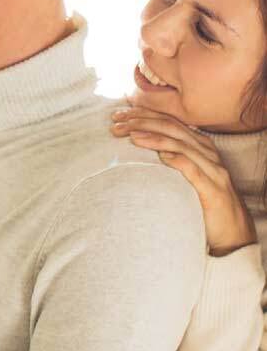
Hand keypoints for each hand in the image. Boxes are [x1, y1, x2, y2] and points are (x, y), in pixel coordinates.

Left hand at [111, 105, 256, 255]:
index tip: (119, 114)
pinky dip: (176, 160)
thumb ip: (168, 162)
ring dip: (153, 137)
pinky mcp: (214, 190)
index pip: (169, 122)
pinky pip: (194, 170)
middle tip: (117, 120)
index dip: (144, 114)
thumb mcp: (185, 178)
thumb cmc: (204, 206)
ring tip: (131, 135)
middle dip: (143, 121)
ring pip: (181, 144)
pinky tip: (160, 157)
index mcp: (199, 147)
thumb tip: (137, 150)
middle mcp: (207, 153)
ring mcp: (213, 170)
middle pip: (172, 128)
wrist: (234, 236)